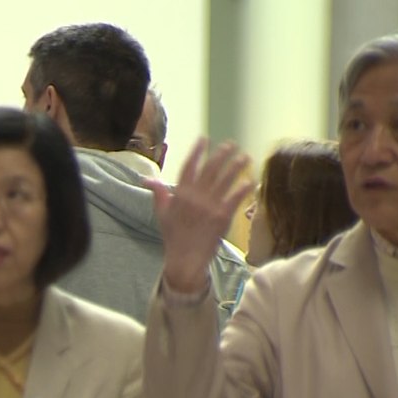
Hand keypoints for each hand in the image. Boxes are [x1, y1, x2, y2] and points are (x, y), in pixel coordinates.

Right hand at [145, 139, 252, 293]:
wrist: (185, 258)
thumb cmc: (173, 235)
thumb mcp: (161, 213)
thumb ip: (158, 193)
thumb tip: (148, 180)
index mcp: (180, 194)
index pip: (189, 167)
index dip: (197, 152)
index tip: (204, 139)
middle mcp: (195, 197)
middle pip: (210, 169)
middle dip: (221, 155)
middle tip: (230, 144)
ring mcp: (209, 206)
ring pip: (225, 181)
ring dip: (235, 167)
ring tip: (244, 157)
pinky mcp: (222, 217)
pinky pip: (235, 199)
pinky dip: (242, 189)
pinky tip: (249, 180)